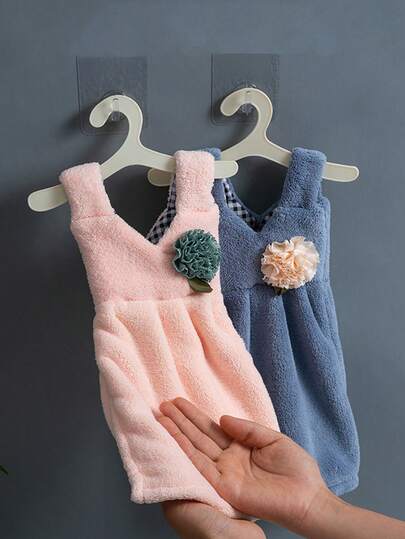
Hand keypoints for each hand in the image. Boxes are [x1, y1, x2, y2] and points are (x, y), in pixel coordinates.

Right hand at [158, 398, 327, 534]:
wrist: (308, 497)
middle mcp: (227, 459)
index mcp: (238, 447)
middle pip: (198, 436)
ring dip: (177, 433)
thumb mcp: (272, 439)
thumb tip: (222, 418)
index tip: (178, 402)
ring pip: (194, 449)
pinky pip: (200, 466)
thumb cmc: (296, 469)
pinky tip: (173, 437)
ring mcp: (223, 473)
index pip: (211, 429)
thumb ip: (247, 428)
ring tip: (161, 416)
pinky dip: (185, 451)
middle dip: (180, 420)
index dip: (194, 416)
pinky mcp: (223, 486)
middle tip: (163, 404)